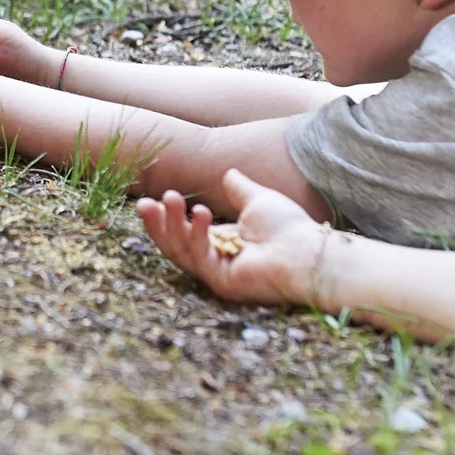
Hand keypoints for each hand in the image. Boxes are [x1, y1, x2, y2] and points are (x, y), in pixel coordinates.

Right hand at [138, 169, 330, 306]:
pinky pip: (199, 257)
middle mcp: (215, 260)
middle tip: (144, 203)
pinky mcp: (222, 281)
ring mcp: (217, 274)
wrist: (310, 252)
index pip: (184, 233)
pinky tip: (198, 211)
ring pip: (181, 251)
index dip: (167, 217)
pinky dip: (195, 234)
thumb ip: (240, 190)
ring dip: (171, 225)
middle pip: (175, 245)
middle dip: (159, 224)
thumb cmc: (290, 228)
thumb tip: (228, 173)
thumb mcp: (258, 201)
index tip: (156, 198)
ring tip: (169, 198)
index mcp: (222, 243)